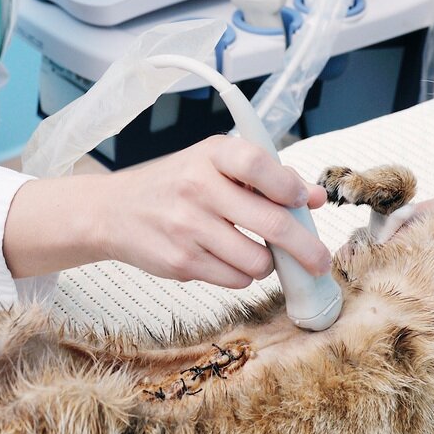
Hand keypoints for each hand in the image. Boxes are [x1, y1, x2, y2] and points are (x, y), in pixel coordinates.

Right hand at [6, 135, 330, 287]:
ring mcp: (187, 227)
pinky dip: (240, 275)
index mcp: (213, 154)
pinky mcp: (180, 262)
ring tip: (253, 251)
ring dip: (266, 263)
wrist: (113, 211)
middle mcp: (198, 187)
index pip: (259, 165)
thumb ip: (269, 179)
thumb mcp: (217, 166)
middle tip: (321, 261)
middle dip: (306, 248)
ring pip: (257, 261)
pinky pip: (235, 280)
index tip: (304, 202)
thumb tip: (316, 198)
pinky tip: (225, 258)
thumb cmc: (177, 185)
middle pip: (272, 223)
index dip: (289, 187)